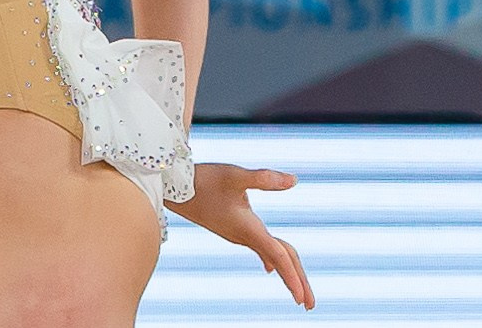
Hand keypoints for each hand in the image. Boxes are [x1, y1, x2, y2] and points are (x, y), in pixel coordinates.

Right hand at [166, 162, 314, 308]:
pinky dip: (271, 259)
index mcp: (249, 228)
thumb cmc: (202, 180)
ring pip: (271, 255)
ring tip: (300, 291)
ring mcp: (238, 234)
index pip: (278, 256)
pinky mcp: (233, 229)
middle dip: (296, 282)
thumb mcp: (233, 175)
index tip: (303, 299)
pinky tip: (271, 268)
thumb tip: (293, 180)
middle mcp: (245, 236)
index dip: (293, 276)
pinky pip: (259, 249)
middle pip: (278, 261)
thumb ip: (263, 178)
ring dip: (287, 272)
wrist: (172, 188)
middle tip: (309, 305)